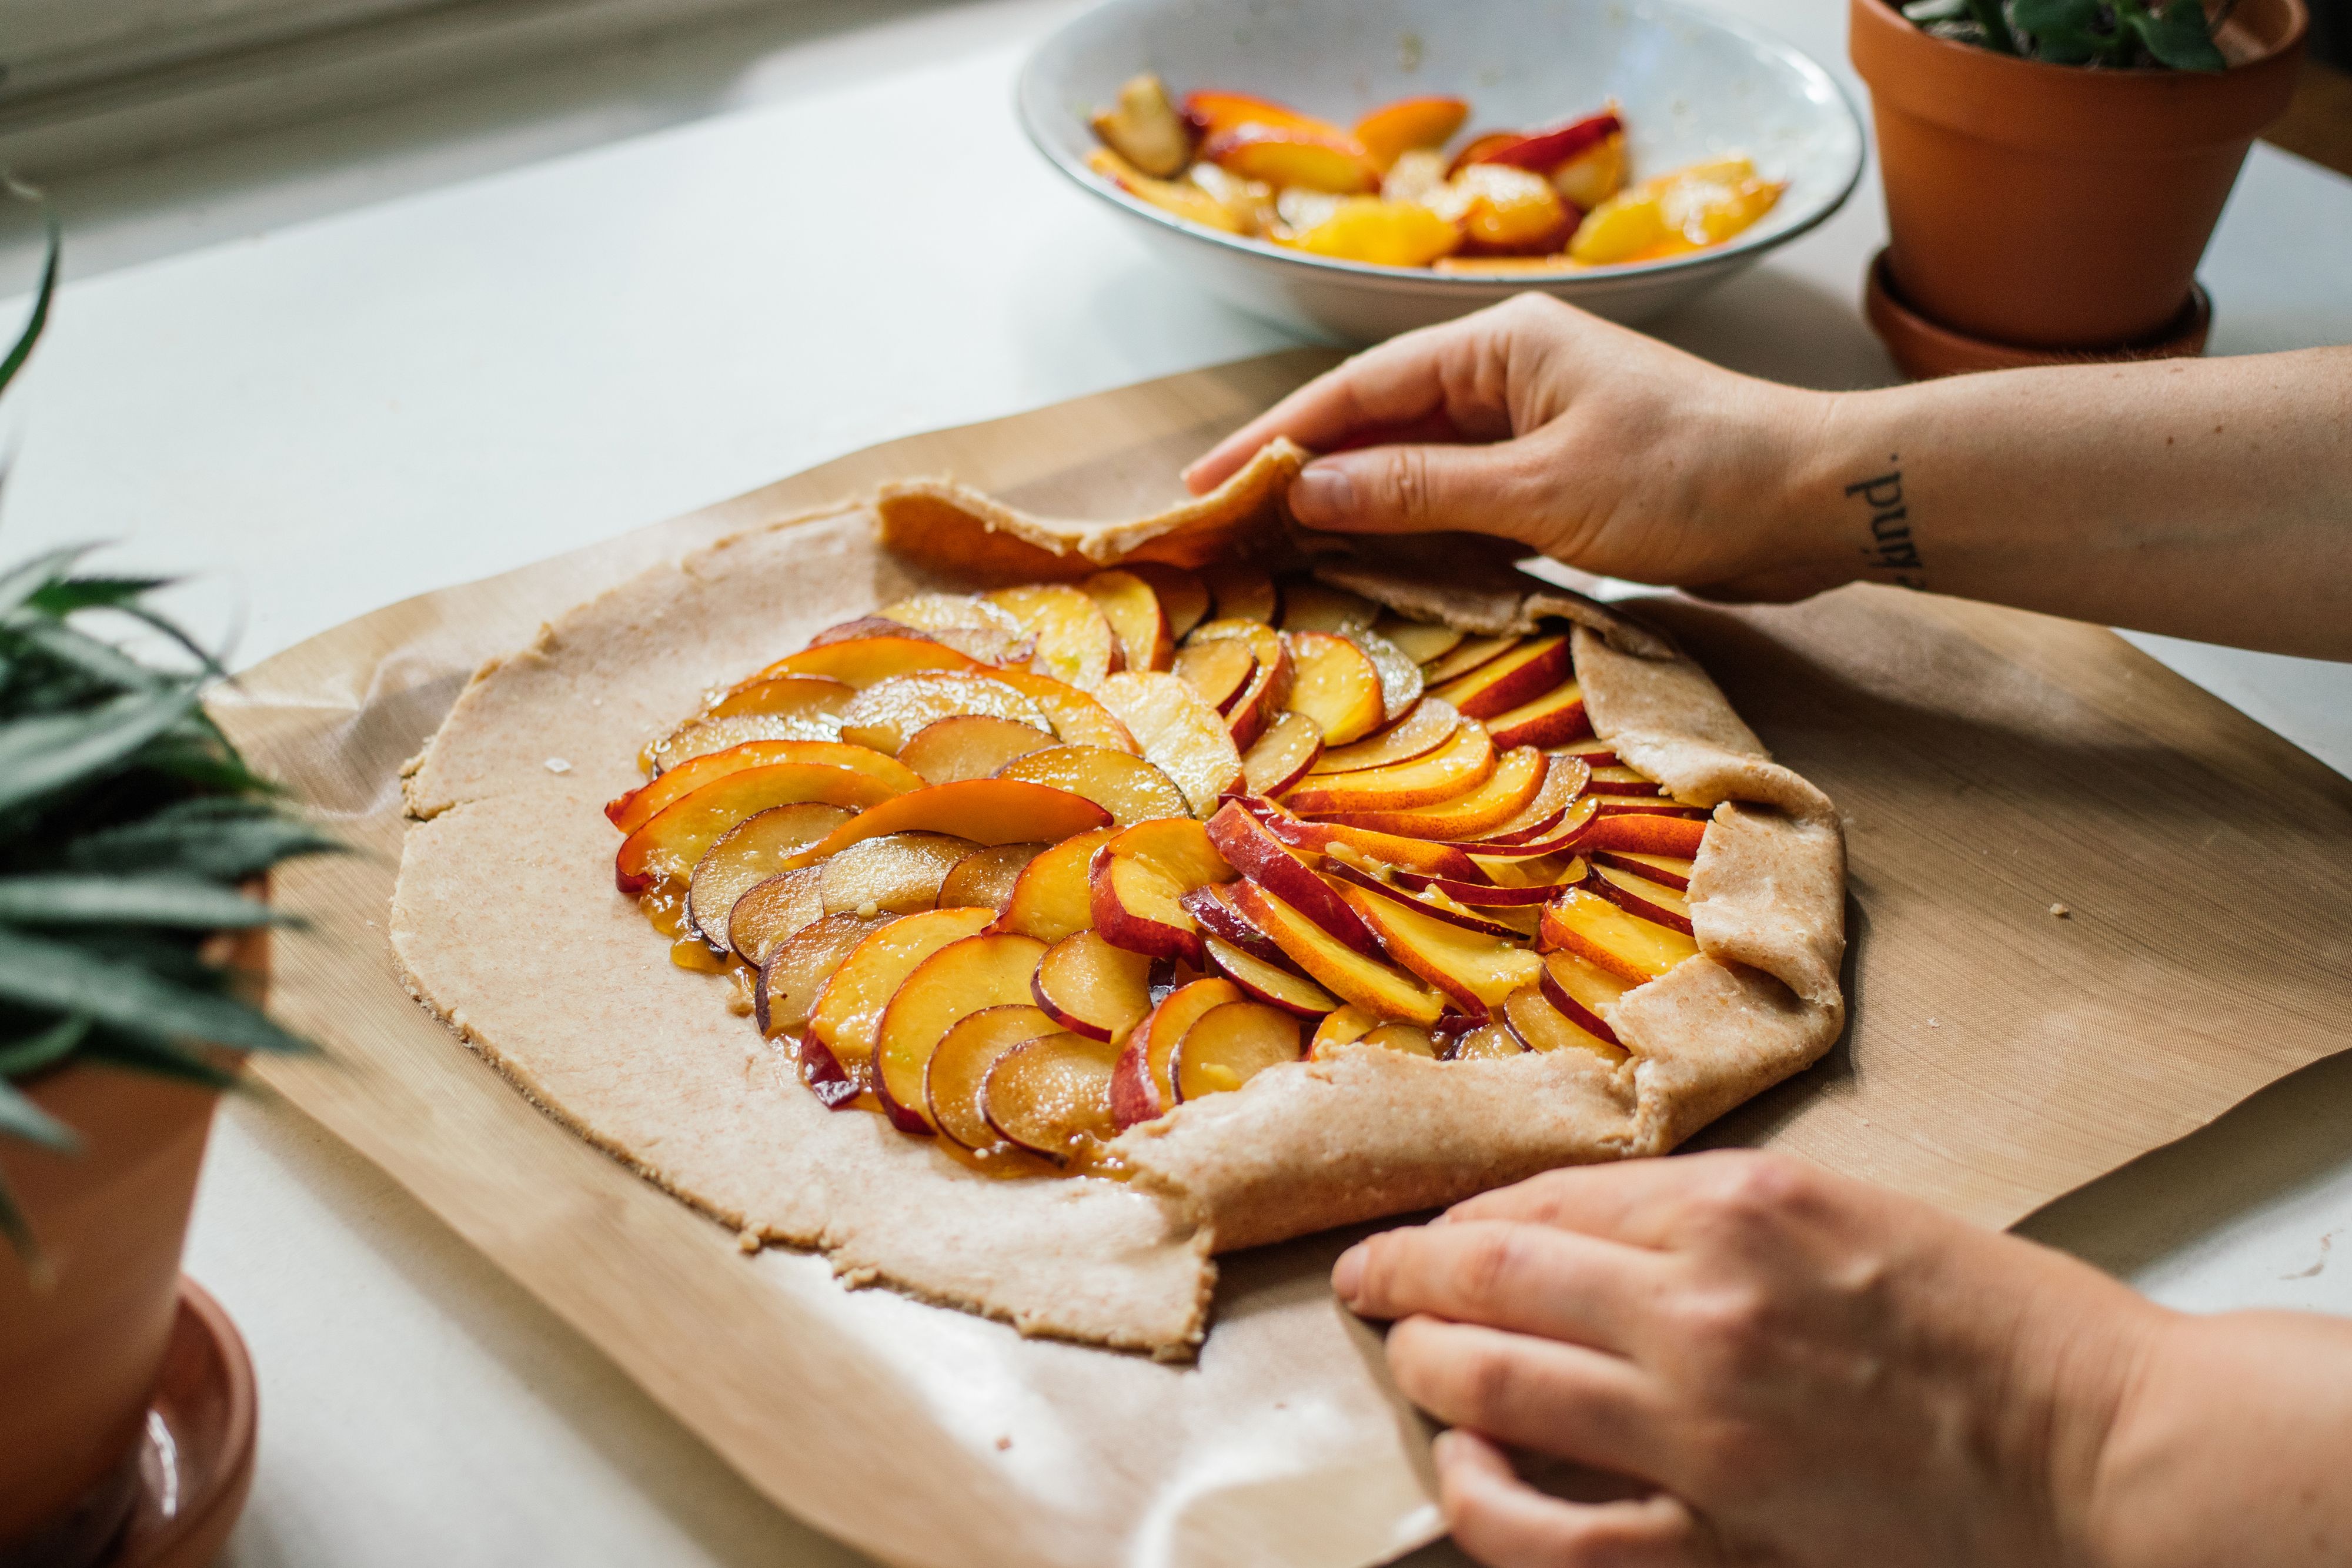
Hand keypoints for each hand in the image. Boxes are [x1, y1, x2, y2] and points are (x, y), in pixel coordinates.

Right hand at [1184, 294, 1843, 602]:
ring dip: (1350, 505)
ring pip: (1416, 466)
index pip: (1358, 390)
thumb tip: (1307, 492)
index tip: (1205, 482)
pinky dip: (1412, 530)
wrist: (1813, 502)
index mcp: (1500, 345)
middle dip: (1299, 471)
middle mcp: (1509, 374)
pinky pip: (1461, 501)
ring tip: (1269, 548)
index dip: (1274, 438)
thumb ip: (1419, 493)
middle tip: (1218, 524)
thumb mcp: (1541, 491)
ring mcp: (1534, 425)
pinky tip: (1367, 562)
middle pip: (1377, 423)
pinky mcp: (1559, 477)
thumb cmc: (1689, 479)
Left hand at [1333, 1150, 2164, 1567]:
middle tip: (1370, 1278)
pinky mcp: (1717, 1535)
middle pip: (1492, 1272)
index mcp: (1740, 1206)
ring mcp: (1698, 1426)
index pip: (1548, 1195)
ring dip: (1423, 1362)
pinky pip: (1549, 1526)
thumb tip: (1588, 1228)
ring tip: (1403, 1357)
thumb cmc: (1997, 1323)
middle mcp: (1700, 1303)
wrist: (2105, 1448)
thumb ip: (1713, 1217)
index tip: (1434, 1228)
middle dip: (1406, 1273)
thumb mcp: (1848, 1211)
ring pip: (1490, 1380)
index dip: (1468, 1213)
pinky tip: (1464, 1472)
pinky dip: (1481, 1494)